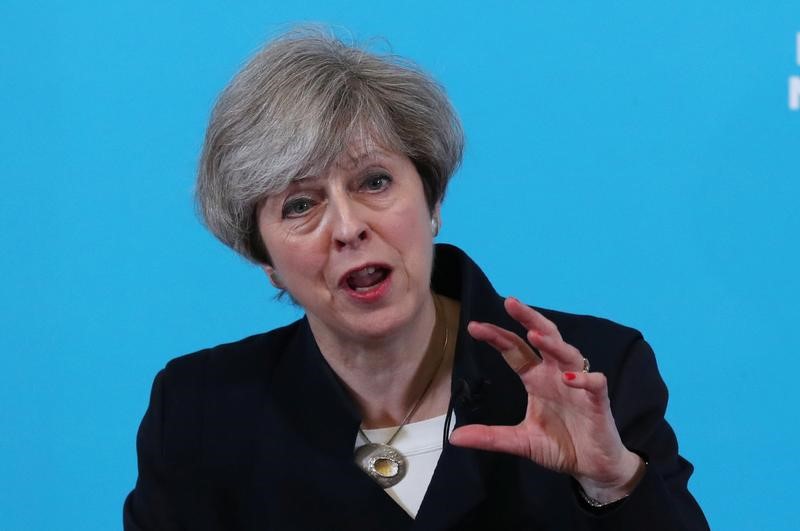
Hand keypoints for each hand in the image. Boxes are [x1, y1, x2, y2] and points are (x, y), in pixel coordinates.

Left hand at [449, 297, 643, 502]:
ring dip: (553, 344)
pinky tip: (570, 378)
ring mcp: (578, 385)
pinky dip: (584, 378)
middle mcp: (555, 374)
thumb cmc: (559, 445)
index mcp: (536, 378)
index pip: (515, 350)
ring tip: (535, 334)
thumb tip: (454, 438)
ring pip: (567, 353)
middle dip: (528, 318)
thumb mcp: (520, 441)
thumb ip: (490, 436)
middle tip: (510, 303)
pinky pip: (594, 383)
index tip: (474, 326)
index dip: (497, 336)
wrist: (592, 466)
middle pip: (544, 336)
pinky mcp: (598, 401)